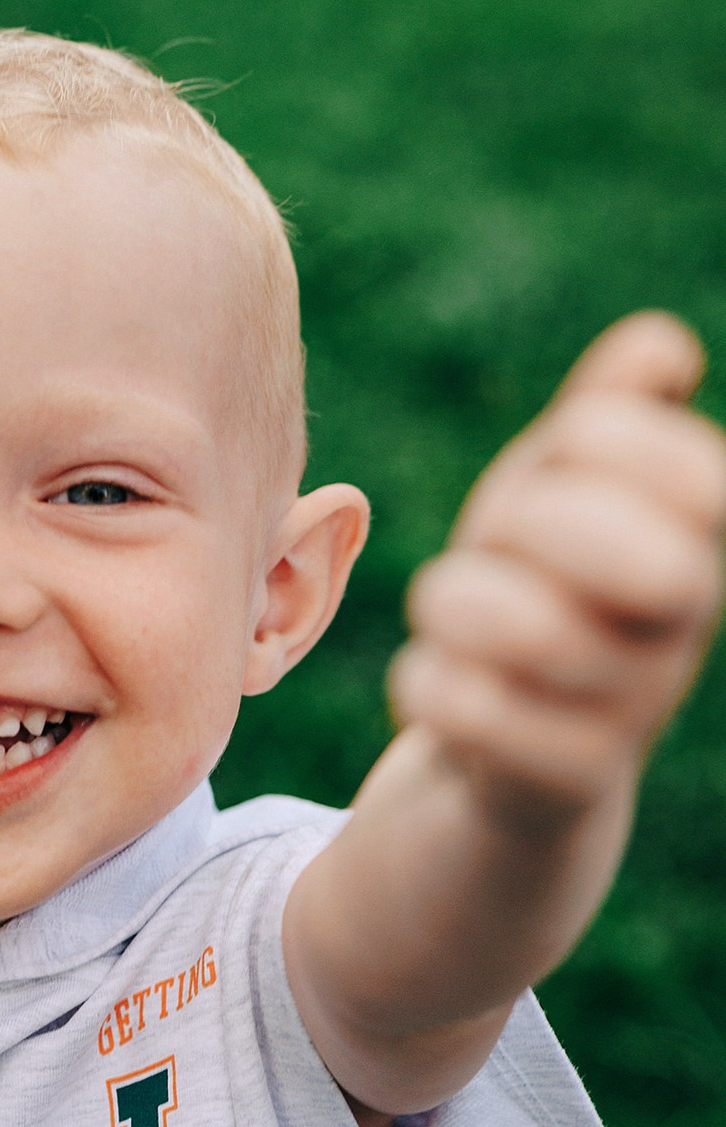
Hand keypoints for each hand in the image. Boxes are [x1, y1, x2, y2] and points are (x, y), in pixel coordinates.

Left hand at [389, 313, 725, 820]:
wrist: (523, 744)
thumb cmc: (545, 583)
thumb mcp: (569, 487)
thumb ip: (611, 414)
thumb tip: (660, 344)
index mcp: (696, 533)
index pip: (637, 444)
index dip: (582, 443)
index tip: (561, 466)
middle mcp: (683, 624)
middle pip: (591, 536)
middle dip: (521, 524)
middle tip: (499, 543)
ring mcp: (634, 709)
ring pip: (517, 626)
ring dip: (454, 603)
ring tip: (452, 611)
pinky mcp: (568, 782)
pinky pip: (470, 710)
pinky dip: (430, 684)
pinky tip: (442, 684)